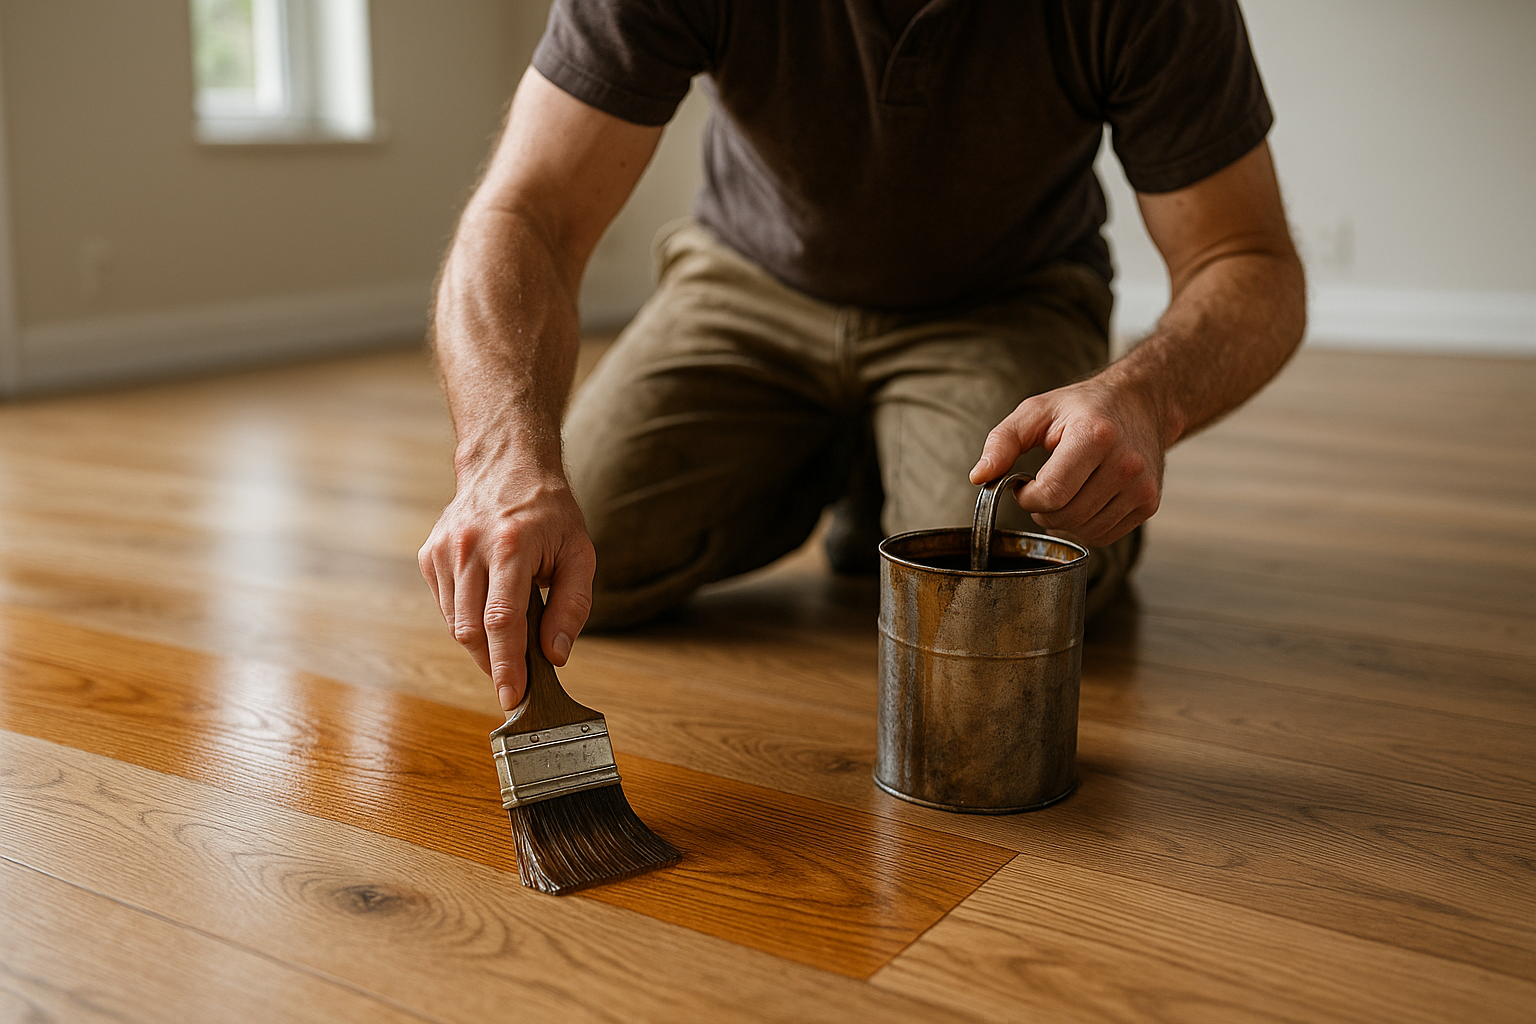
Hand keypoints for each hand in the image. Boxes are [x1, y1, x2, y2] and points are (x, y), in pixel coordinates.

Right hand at [418, 456, 595, 710]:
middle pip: (473, 630)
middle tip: (517, 681)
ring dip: (481, 646)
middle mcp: (470, 548)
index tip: (513, 697)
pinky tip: (489, 609)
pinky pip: (447, 607)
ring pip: (456, 624)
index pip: (503, 622)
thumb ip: (571, 607)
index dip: (507, 665)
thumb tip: (554, 655)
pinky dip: (468, 621)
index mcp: (511, 546)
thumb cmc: (550, 512)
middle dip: (494, 665)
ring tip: (508, 643)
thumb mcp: (579, 554)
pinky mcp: (430, 555)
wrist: (507, 464)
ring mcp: (444, 551)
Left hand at [969, 372, 1171, 547]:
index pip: (1050, 494)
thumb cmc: (1082, 408)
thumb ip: (1002, 442)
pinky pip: (1104, 536)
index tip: (1024, 484)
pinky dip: (1085, 526)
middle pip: (1065, 516)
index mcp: (1095, 436)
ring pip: (1084, 532)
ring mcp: (1141, 487)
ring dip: (1062, 520)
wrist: (1139, 403)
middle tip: (1043, 487)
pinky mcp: (1149, 504)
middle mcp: (1125, 464)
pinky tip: (1084, 500)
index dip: (1027, 497)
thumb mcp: (1036, 411)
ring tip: (1064, 491)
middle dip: (1042, 509)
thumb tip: (979, 477)